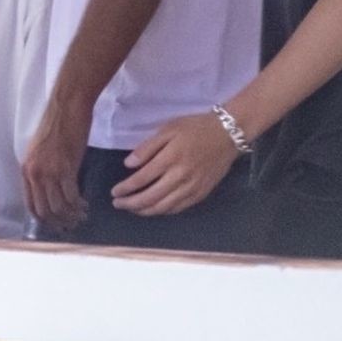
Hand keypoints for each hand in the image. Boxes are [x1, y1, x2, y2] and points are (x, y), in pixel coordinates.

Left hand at [21, 101, 89, 231]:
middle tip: (70, 225)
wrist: (67, 108)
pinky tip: (85, 205)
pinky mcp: (67, 168)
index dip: (44, 219)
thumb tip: (50, 191)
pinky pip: (72, 196)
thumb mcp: (40, 152)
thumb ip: (42, 172)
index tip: (55, 223)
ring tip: (81, 215)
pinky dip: (79, 205)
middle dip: (58, 222)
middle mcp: (34, 174)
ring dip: (72, 215)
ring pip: (59, 206)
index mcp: (25, 170)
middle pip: (44, 210)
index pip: (30, 205)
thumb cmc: (55, 126)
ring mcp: (50, 172)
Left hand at [111, 112, 238, 215]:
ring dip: (145, 211)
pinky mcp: (201, 194)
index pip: (141, 179)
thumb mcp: (168, 129)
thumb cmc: (194, 128)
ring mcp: (192, 188)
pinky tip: (154, 209)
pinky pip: (179, 208)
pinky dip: (163, 211)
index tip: (114, 192)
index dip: (125, 188)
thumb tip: (128, 164)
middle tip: (117, 204)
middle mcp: (181, 177)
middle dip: (131, 204)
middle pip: (151, 198)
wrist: (227, 135)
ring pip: (164, 207)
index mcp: (170, 159)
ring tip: (132, 209)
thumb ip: (147, 148)